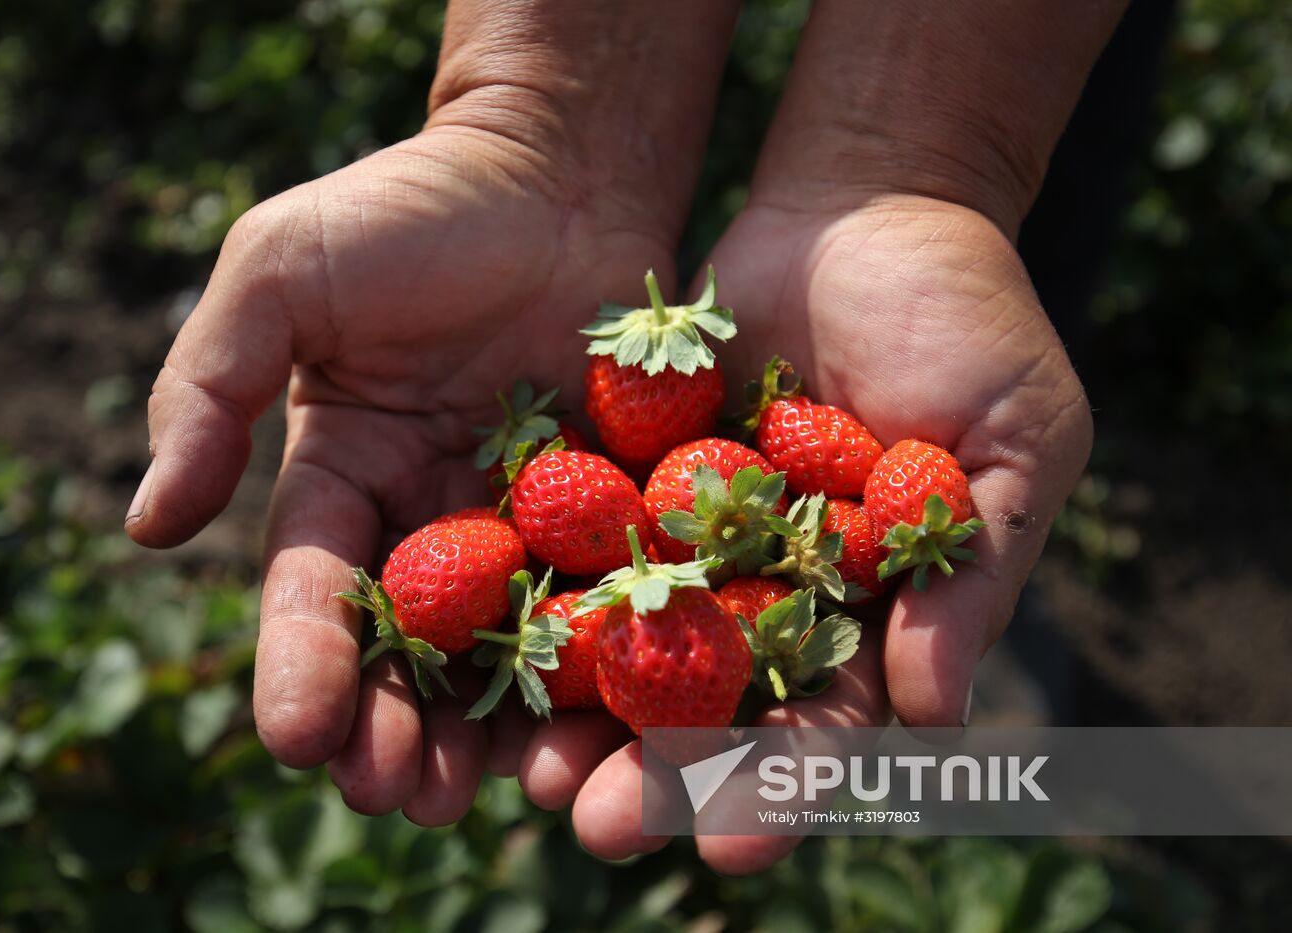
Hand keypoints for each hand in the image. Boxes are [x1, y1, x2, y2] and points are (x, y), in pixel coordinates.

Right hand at [125, 121, 676, 823]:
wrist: (556, 169)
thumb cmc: (408, 205)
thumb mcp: (280, 272)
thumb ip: (206, 388)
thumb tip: (145, 528)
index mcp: (343, 477)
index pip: (314, 586)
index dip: (302, 662)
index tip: (295, 735)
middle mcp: (429, 519)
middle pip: (408, 647)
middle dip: (396, 727)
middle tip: (398, 798)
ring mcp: (526, 524)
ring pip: (504, 648)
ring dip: (490, 727)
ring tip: (487, 796)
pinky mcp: (614, 511)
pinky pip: (606, 598)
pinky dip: (597, 664)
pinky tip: (597, 726)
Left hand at [510, 191, 1091, 872]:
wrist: (866, 203)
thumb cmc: (968, 321)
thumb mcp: (1012, 438)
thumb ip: (970, 573)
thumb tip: (931, 720)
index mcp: (866, 613)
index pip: (825, 723)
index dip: (781, 790)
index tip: (732, 849)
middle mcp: (768, 595)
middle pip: (710, 709)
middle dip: (659, 777)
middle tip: (600, 830)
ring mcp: (691, 541)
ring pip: (630, 646)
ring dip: (581, 716)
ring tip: (530, 775)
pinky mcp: (626, 478)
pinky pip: (579, 543)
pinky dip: (539, 596)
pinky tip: (494, 647)